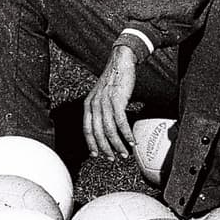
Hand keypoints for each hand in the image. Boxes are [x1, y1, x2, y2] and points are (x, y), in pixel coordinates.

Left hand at [83, 45, 136, 162]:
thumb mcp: (102, 95)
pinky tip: (132, 141)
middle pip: (97, 133)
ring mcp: (105, 102)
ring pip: (109, 130)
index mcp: (88, 104)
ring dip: (118, 144)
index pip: (87, 129)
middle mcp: (94, 104)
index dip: (91, 144)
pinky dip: (127, 134)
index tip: (96, 155)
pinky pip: (121, 121)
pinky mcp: (117, 99)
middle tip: (113, 158)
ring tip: (125, 153)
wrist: (121, 62)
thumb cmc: (114, 80)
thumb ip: (101, 109)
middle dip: (105, 148)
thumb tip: (105, 126)